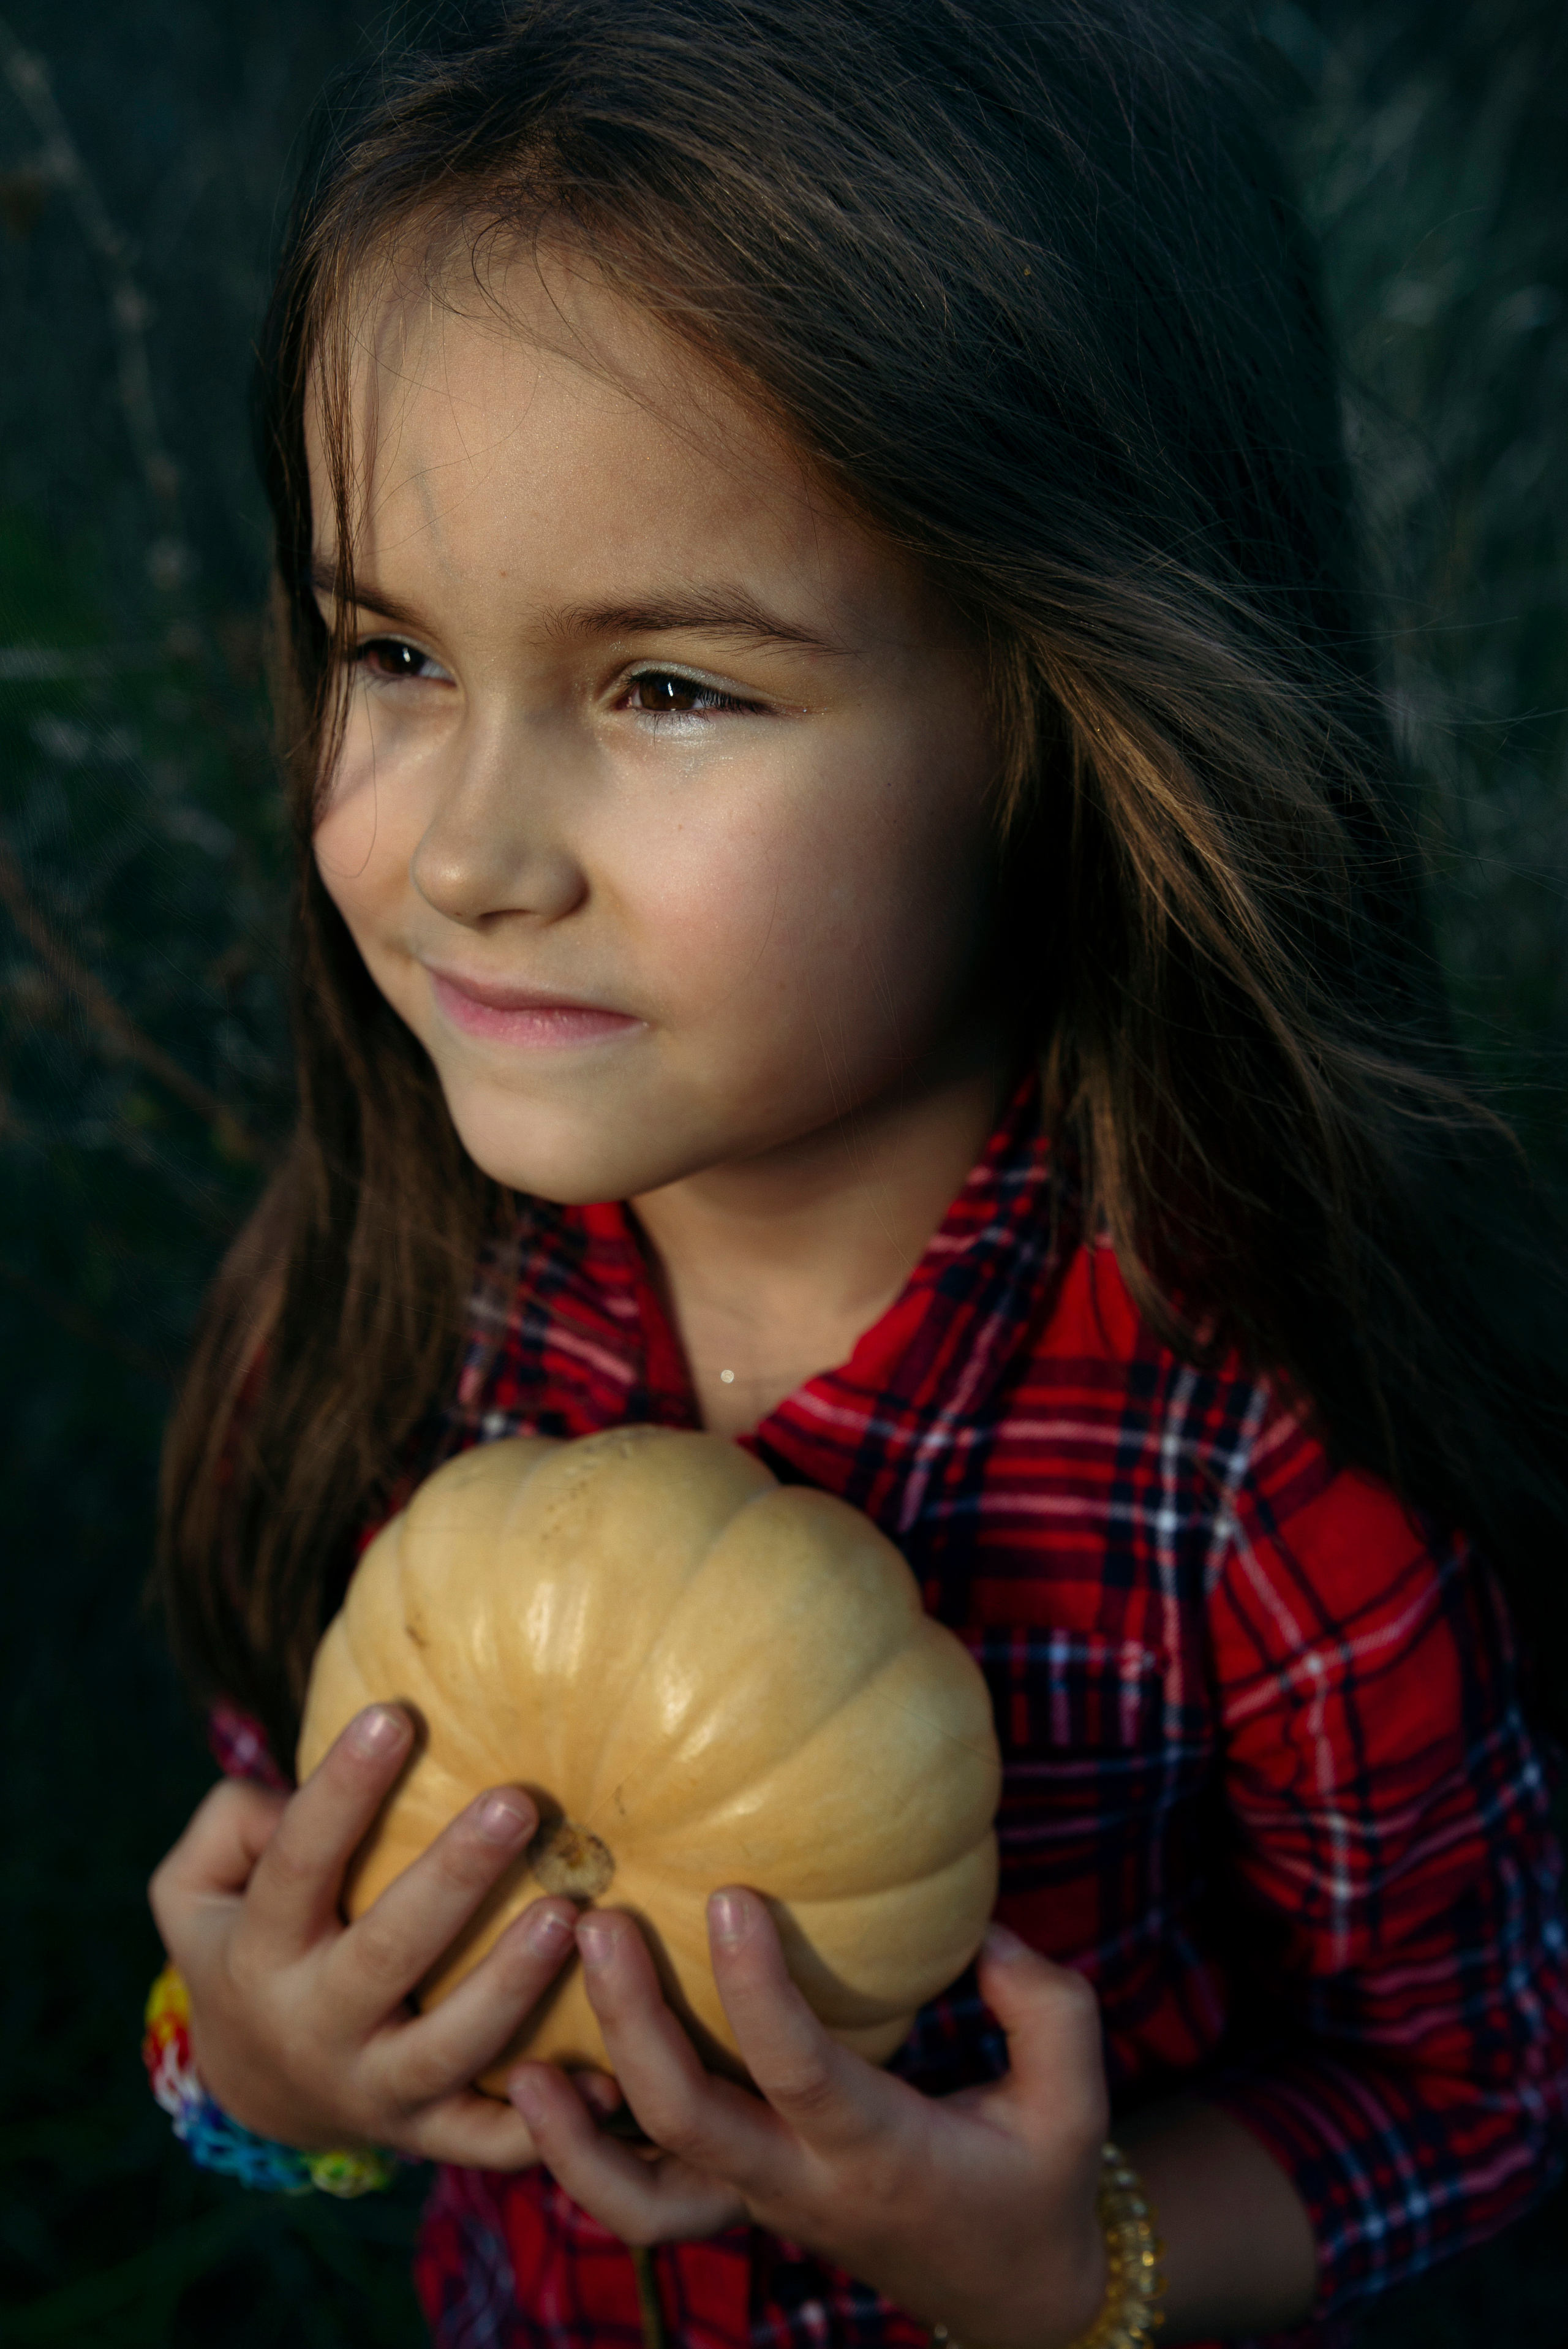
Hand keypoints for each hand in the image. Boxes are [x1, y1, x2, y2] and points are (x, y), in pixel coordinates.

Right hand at [148, 1703, 578, 2166]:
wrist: (259, 2089)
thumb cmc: (250, 1940)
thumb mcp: (195, 1891)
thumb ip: (229, 1826)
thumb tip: (283, 1792)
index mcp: (260, 1951)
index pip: (297, 1865)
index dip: (340, 1792)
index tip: (394, 1714)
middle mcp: (315, 2026)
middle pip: (386, 1953)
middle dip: (454, 1879)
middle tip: (518, 1803)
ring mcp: (374, 2088)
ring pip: (446, 2047)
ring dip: (510, 1985)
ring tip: (569, 1913)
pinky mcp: (429, 2132)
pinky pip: (488, 2139)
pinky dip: (546, 2122)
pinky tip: (608, 2075)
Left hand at [507, 1895, 1109, 2348]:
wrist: (1006, 2293)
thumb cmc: (1038, 2180)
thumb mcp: (1073, 2108)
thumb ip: (1045, 2012)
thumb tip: (983, 1933)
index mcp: (878, 2152)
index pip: (799, 2073)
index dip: (756, 1989)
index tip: (725, 1894)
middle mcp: (799, 2183)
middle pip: (687, 2124)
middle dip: (632, 2024)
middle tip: (595, 1921)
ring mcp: (756, 2201)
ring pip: (638, 2197)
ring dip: (573, 2131)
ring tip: (528, 2049)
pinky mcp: (734, 2201)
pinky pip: (640, 2196)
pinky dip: (580, 2153)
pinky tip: (541, 2078)